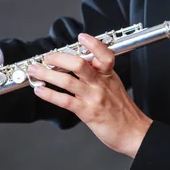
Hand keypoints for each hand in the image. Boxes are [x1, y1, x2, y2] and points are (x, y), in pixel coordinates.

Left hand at [27, 33, 151, 157]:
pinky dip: (50, 94)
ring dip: (47, 74)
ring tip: (36, 70)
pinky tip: (40, 91)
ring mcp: (94, 97)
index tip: (81, 37)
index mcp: (109, 75)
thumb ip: (100, 75)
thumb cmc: (123, 112)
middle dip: (58, 58)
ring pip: (67, 80)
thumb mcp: (115, 86)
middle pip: (79, 63)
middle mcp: (101, 84)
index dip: (93, 43)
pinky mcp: (88, 112)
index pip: (104, 54)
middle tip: (47, 57)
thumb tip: (81, 65)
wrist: (134, 132)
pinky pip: (65, 100)